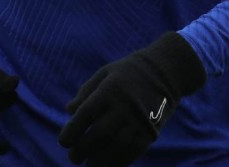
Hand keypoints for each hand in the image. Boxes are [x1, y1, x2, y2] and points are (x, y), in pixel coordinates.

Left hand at [58, 32, 205, 165]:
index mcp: (109, 90)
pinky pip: (135, 151)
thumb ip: (86, 92)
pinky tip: (109, 165)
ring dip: (101, 160)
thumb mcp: (104, 73)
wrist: (165, 71)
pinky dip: (120, 161)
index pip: (86, 114)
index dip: (72, 130)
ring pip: (117, 146)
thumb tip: (68, 110)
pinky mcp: (151, 130)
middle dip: (83, 149)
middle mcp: (124, 106)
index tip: (63, 142)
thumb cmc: (128, 72)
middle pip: (100, 134)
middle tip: (74, 158)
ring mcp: (139, 119)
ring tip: (90, 165)